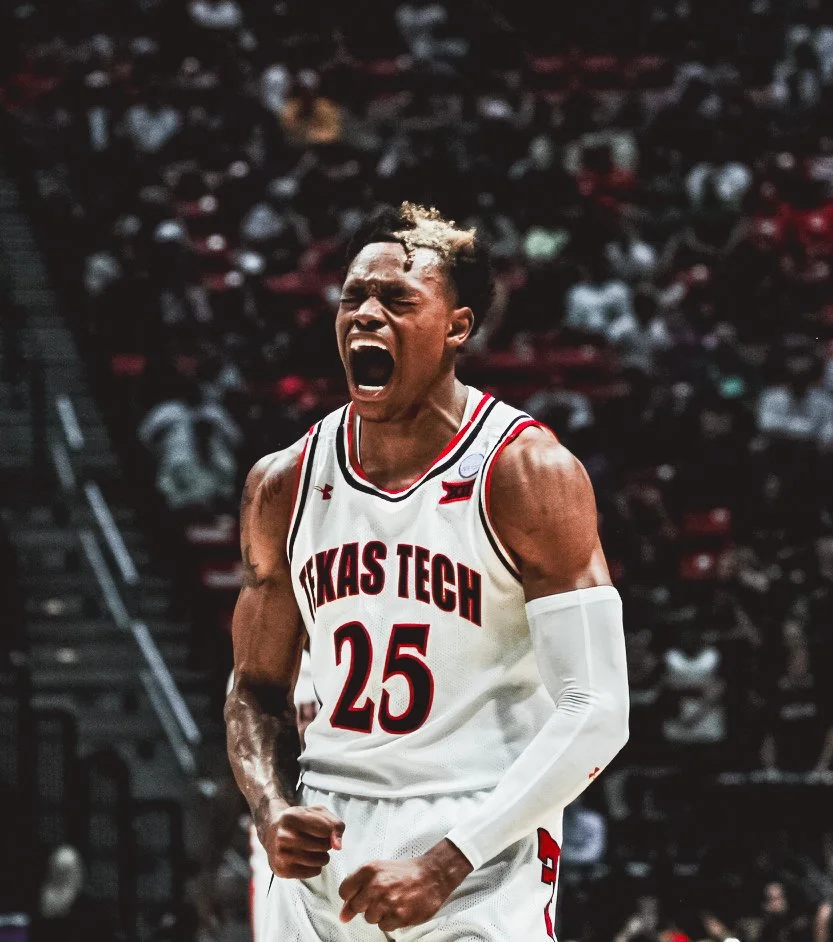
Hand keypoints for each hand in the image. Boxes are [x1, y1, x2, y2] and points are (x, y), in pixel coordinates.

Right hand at [264, 805, 344, 878]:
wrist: (273, 831)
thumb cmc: (298, 820)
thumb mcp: (318, 812)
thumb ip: (335, 824)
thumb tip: (338, 846)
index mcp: (291, 817)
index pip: (326, 829)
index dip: (329, 830)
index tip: (323, 828)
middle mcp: (283, 836)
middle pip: (323, 846)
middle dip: (326, 843)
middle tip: (317, 839)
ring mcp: (281, 855)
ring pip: (319, 861)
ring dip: (322, 856)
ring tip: (313, 849)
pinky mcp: (282, 871)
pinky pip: (313, 872)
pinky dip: (315, 866)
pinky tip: (307, 858)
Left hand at [338, 839, 471, 931]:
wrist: (432, 875)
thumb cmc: (405, 872)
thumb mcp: (379, 871)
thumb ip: (358, 889)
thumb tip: (343, 915)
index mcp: (369, 869)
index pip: (344, 891)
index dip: (351, 896)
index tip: (360, 895)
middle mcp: (376, 885)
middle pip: (356, 907)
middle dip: (367, 905)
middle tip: (381, 897)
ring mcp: (387, 901)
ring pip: (369, 918)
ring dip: (379, 913)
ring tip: (392, 901)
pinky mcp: (398, 916)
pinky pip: (383, 926)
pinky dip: (390, 920)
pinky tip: (399, 908)